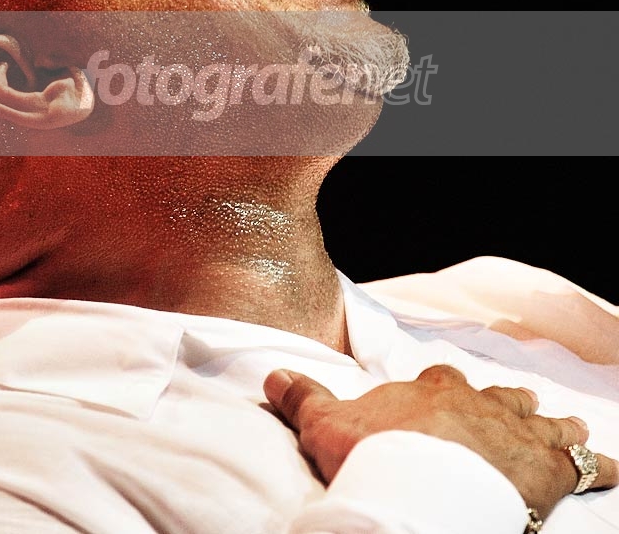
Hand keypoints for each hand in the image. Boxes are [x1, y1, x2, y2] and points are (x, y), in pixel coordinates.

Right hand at [264, 364, 618, 521]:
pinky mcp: (546, 467)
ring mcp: (513, 432)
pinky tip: (612, 466)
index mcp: (430, 392)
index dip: (448, 388)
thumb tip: (273, 374)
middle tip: (521, 405)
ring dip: (554, 425)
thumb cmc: (373, 454)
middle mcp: (476, 403)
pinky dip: (599, 465)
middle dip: (509, 402)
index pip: (442, 381)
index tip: (449, 390)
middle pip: (499, 397)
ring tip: (570, 424)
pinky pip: (583, 463)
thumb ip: (302, 397)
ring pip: (542, 420)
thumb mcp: (326, 425)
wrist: (416, 483)